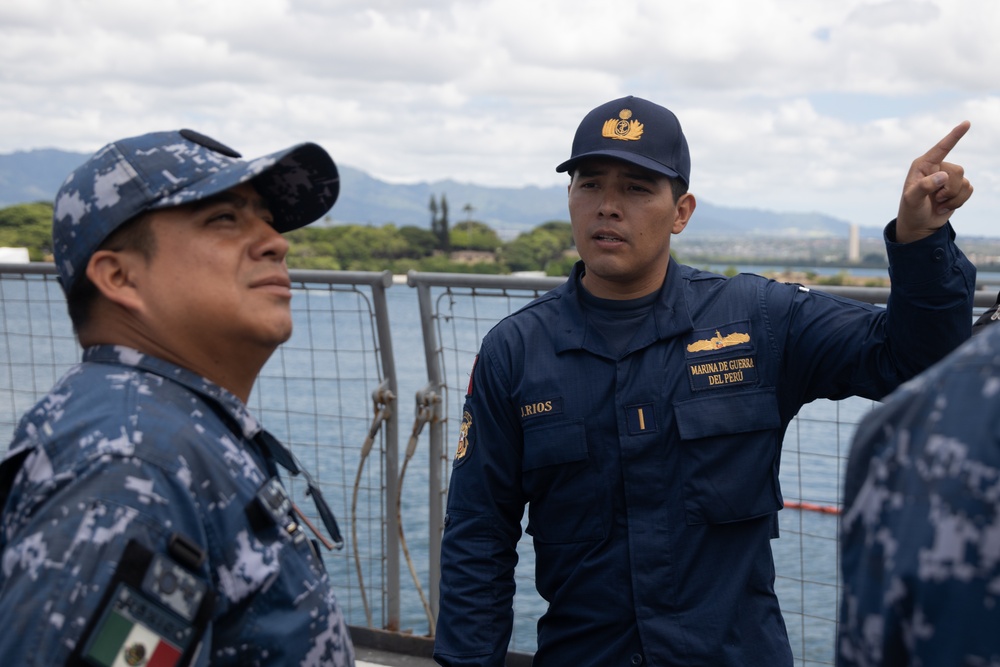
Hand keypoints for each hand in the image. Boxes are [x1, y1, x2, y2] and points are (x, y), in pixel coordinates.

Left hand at [895, 121, 972, 243]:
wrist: (918, 225)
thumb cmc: (911, 210)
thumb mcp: (912, 200)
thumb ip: (924, 187)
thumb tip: (943, 176)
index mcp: (923, 165)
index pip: (941, 148)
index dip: (955, 136)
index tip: (966, 123)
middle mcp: (937, 168)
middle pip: (957, 171)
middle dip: (949, 189)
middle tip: (935, 199)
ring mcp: (948, 177)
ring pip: (964, 181)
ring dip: (953, 197)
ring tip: (938, 203)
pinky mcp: (957, 188)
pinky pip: (969, 190)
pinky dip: (959, 202)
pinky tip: (945, 206)